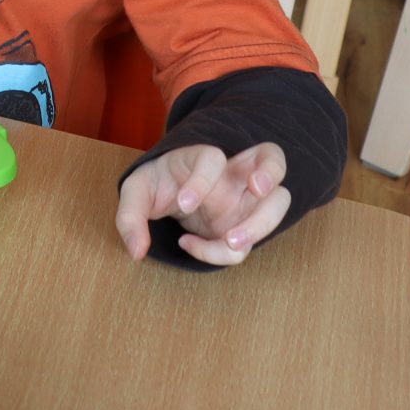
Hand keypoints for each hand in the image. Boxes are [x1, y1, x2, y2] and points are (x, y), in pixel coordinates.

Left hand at [115, 142, 290, 266]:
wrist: (169, 195)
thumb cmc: (157, 184)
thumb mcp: (135, 193)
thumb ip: (130, 217)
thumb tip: (136, 252)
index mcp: (203, 157)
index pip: (212, 157)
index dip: (202, 180)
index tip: (182, 204)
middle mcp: (233, 173)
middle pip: (271, 161)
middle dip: (266, 181)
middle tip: (235, 212)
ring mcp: (246, 198)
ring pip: (280, 198)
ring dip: (263, 223)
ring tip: (231, 242)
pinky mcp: (246, 222)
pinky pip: (255, 236)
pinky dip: (233, 249)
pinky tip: (196, 245)